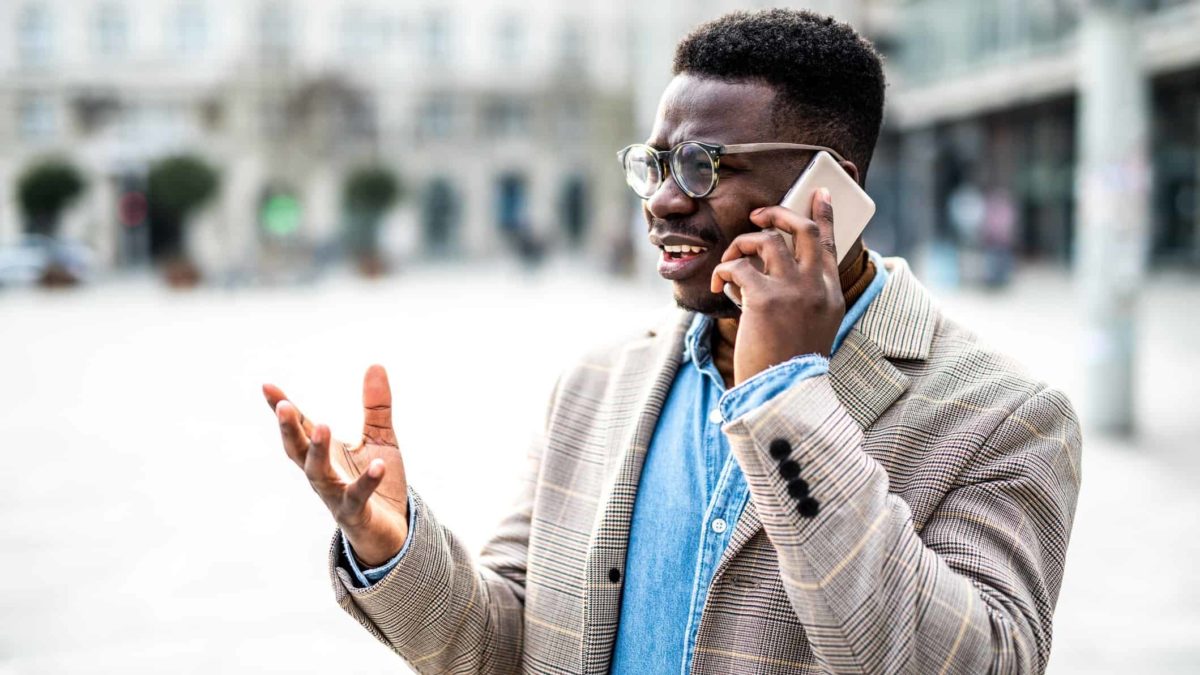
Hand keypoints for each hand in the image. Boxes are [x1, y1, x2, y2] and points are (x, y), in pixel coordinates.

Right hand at [263, 364, 409, 566]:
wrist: (392, 532)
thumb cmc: (380, 484)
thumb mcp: (381, 438)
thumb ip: (376, 406)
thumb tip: (375, 365)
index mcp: (325, 454)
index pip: (300, 427)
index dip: (283, 408)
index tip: (267, 386)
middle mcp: (323, 475)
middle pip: (297, 451)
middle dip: (288, 429)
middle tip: (284, 406)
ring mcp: (336, 496)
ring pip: (318, 475)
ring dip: (317, 451)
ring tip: (323, 426)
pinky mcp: (356, 514)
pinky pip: (358, 497)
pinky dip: (367, 481)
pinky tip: (379, 465)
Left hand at [710, 188, 844, 385]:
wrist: (782, 391)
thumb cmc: (789, 360)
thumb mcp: (811, 323)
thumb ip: (803, 292)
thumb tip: (771, 262)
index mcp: (830, 292)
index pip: (829, 243)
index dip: (823, 214)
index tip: (819, 193)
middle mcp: (815, 286)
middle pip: (801, 230)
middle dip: (777, 213)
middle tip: (758, 214)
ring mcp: (792, 290)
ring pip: (765, 240)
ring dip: (742, 244)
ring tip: (731, 259)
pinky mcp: (764, 299)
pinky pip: (737, 267)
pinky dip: (723, 271)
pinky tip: (717, 286)